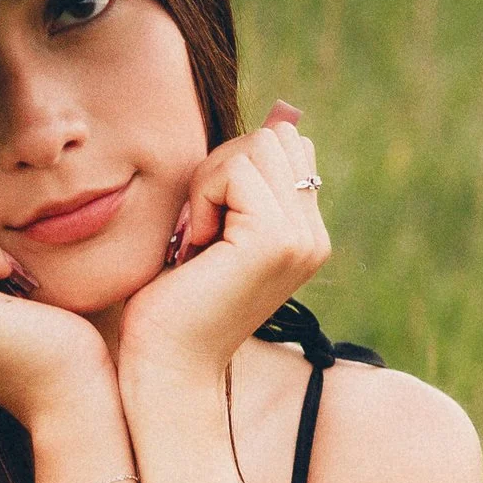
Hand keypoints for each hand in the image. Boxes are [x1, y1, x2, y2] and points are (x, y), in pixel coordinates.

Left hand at [118, 101, 328, 392]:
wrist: (168, 366)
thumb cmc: (173, 303)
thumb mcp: (214, 231)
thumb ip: (240, 186)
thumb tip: (272, 116)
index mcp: (306, 234)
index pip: (286, 147)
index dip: (235, 167)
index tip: (208, 223)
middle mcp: (314, 236)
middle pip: (276, 137)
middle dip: (223, 167)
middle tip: (198, 227)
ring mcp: (302, 238)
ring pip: (258, 146)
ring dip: (210, 182)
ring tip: (198, 237)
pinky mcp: (276, 240)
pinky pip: (236, 171)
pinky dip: (202, 198)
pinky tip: (195, 245)